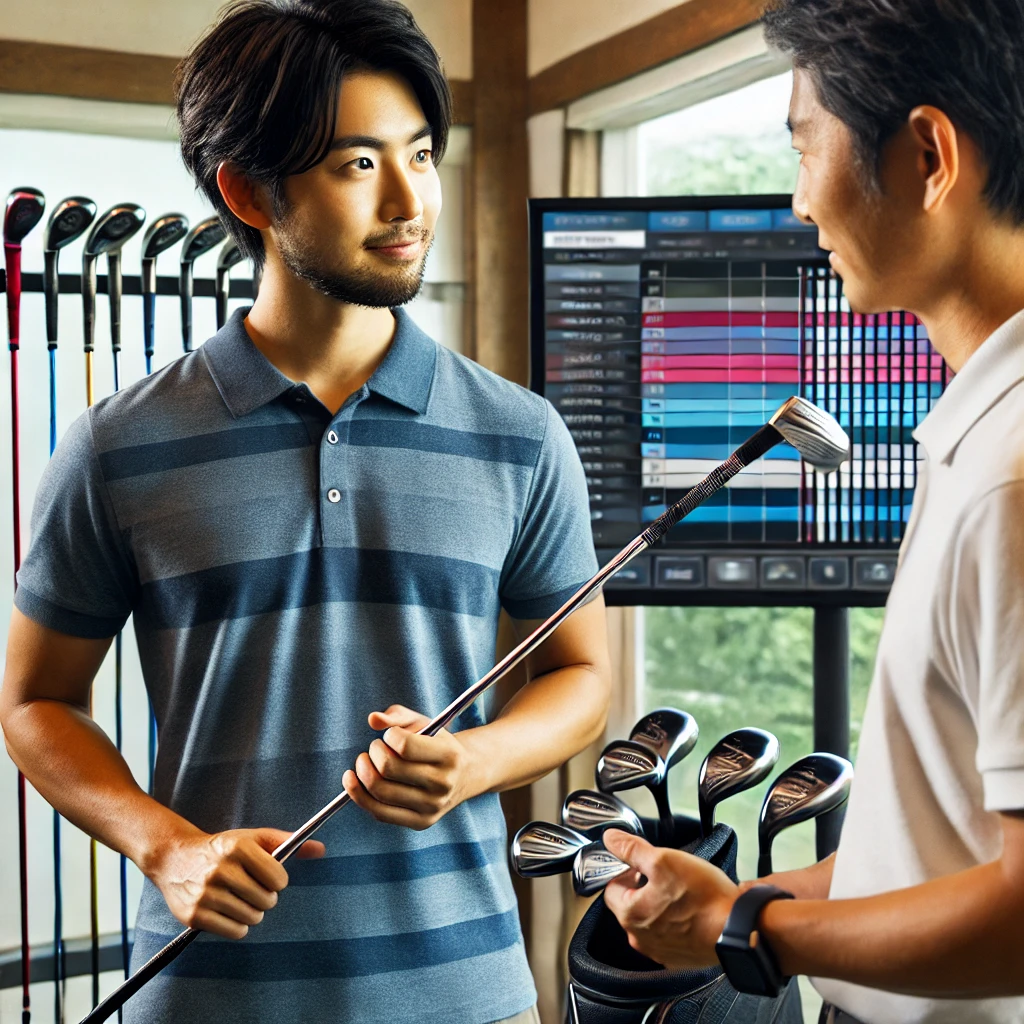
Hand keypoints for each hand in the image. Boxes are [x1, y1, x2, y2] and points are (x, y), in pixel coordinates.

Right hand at [142, 825, 324, 938]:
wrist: (176, 858)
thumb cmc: (223, 848)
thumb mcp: (254, 838)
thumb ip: (288, 843)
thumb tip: (320, 849)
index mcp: (238, 847)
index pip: (278, 878)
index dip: (278, 880)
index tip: (269, 877)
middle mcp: (221, 870)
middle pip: (266, 901)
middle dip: (265, 897)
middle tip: (252, 889)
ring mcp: (206, 894)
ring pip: (252, 918)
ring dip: (252, 912)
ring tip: (240, 899)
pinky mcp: (194, 916)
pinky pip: (235, 932)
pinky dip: (238, 926)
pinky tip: (230, 911)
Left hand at [342, 704, 478, 829]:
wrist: (464, 775)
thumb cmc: (437, 744)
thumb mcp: (425, 723)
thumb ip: (398, 715)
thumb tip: (373, 719)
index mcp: (449, 755)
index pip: (404, 746)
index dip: (388, 736)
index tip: (389, 735)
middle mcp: (443, 783)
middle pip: (388, 769)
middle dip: (372, 752)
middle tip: (374, 748)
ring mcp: (432, 806)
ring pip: (380, 792)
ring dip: (363, 772)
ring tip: (365, 762)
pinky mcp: (421, 822)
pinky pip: (380, 813)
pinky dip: (359, 796)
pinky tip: (353, 781)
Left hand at [602, 829, 737, 969]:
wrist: (738, 929)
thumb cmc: (702, 897)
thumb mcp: (663, 860)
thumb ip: (632, 849)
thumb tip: (611, 839)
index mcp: (630, 915)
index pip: (611, 888)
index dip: (627, 870)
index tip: (644, 865)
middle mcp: (640, 939)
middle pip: (630, 904)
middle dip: (643, 887)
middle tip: (666, 876)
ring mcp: (660, 951)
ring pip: (649, 920)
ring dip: (659, 905)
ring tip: (682, 892)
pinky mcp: (679, 958)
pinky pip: (668, 935)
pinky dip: (675, 922)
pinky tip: (691, 911)